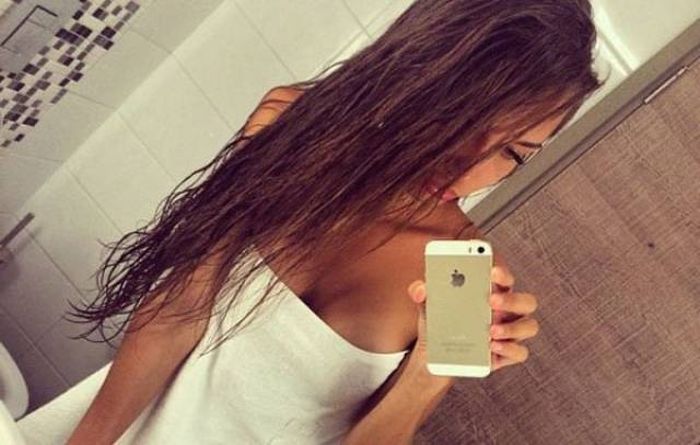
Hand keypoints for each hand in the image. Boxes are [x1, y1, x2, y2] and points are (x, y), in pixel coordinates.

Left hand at [405, 259, 539, 382]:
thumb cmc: (439, 320)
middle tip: (491, 301)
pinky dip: (509, 349)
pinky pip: (520, 352)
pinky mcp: (505, 354)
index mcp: (492, 292)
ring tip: (490, 330)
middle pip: (526, 301)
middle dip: (512, 299)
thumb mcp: (428, 305)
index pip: (506, 278)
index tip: (491, 271)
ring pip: (529, 326)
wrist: (434, 354)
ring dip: (513, 327)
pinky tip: (492, 347)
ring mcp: (510, 333)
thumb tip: (420, 289)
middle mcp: (507, 311)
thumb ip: (421, 292)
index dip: (503, 273)